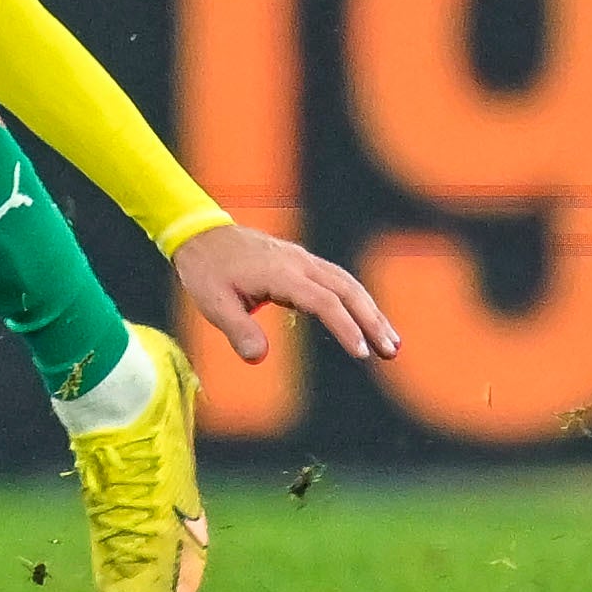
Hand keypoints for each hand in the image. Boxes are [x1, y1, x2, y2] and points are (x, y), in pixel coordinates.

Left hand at [170, 223, 400, 368]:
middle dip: (372, 320)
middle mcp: (298, 263)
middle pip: (347, 289)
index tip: (361, 352)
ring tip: (391, 342)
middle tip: (392, 351)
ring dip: (371, 310)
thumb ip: (237, 329)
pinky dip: (356, 300)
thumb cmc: (205, 270)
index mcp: (280, 273)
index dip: (344, 327)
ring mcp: (301, 259)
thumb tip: (258, 357)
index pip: (323, 302)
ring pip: (347, 282)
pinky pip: (336, 280)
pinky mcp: (300, 261)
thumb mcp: (212, 303)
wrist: (199, 233)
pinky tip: (365, 320)